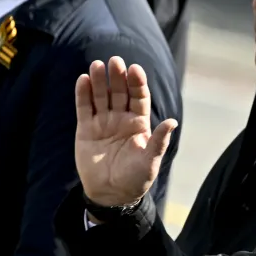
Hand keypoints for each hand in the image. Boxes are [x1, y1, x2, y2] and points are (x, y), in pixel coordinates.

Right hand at [75, 56, 177, 206]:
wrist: (111, 194)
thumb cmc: (136, 179)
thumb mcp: (150, 161)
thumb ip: (159, 141)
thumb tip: (173, 122)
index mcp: (140, 124)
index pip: (139, 97)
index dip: (137, 83)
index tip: (135, 70)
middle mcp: (122, 119)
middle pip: (120, 92)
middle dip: (118, 77)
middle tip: (115, 61)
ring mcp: (103, 122)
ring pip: (101, 96)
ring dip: (99, 81)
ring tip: (98, 66)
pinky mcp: (86, 129)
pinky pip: (84, 107)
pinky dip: (83, 93)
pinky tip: (83, 79)